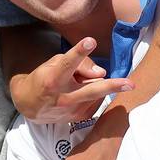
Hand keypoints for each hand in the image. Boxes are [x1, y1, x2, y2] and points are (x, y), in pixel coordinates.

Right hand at [10, 38, 133, 124]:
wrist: (29, 105)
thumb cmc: (44, 77)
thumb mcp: (54, 63)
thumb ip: (77, 63)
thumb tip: (101, 73)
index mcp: (53, 78)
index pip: (68, 63)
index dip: (79, 52)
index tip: (90, 41)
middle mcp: (63, 96)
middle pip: (92, 89)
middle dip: (112, 86)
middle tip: (130, 84)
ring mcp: (72, 110)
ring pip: (97, 93)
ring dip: (96, 84)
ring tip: (80, 83)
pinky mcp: (77, 118)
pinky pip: (96, 102)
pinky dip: (95, 94)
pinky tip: (82, 92)